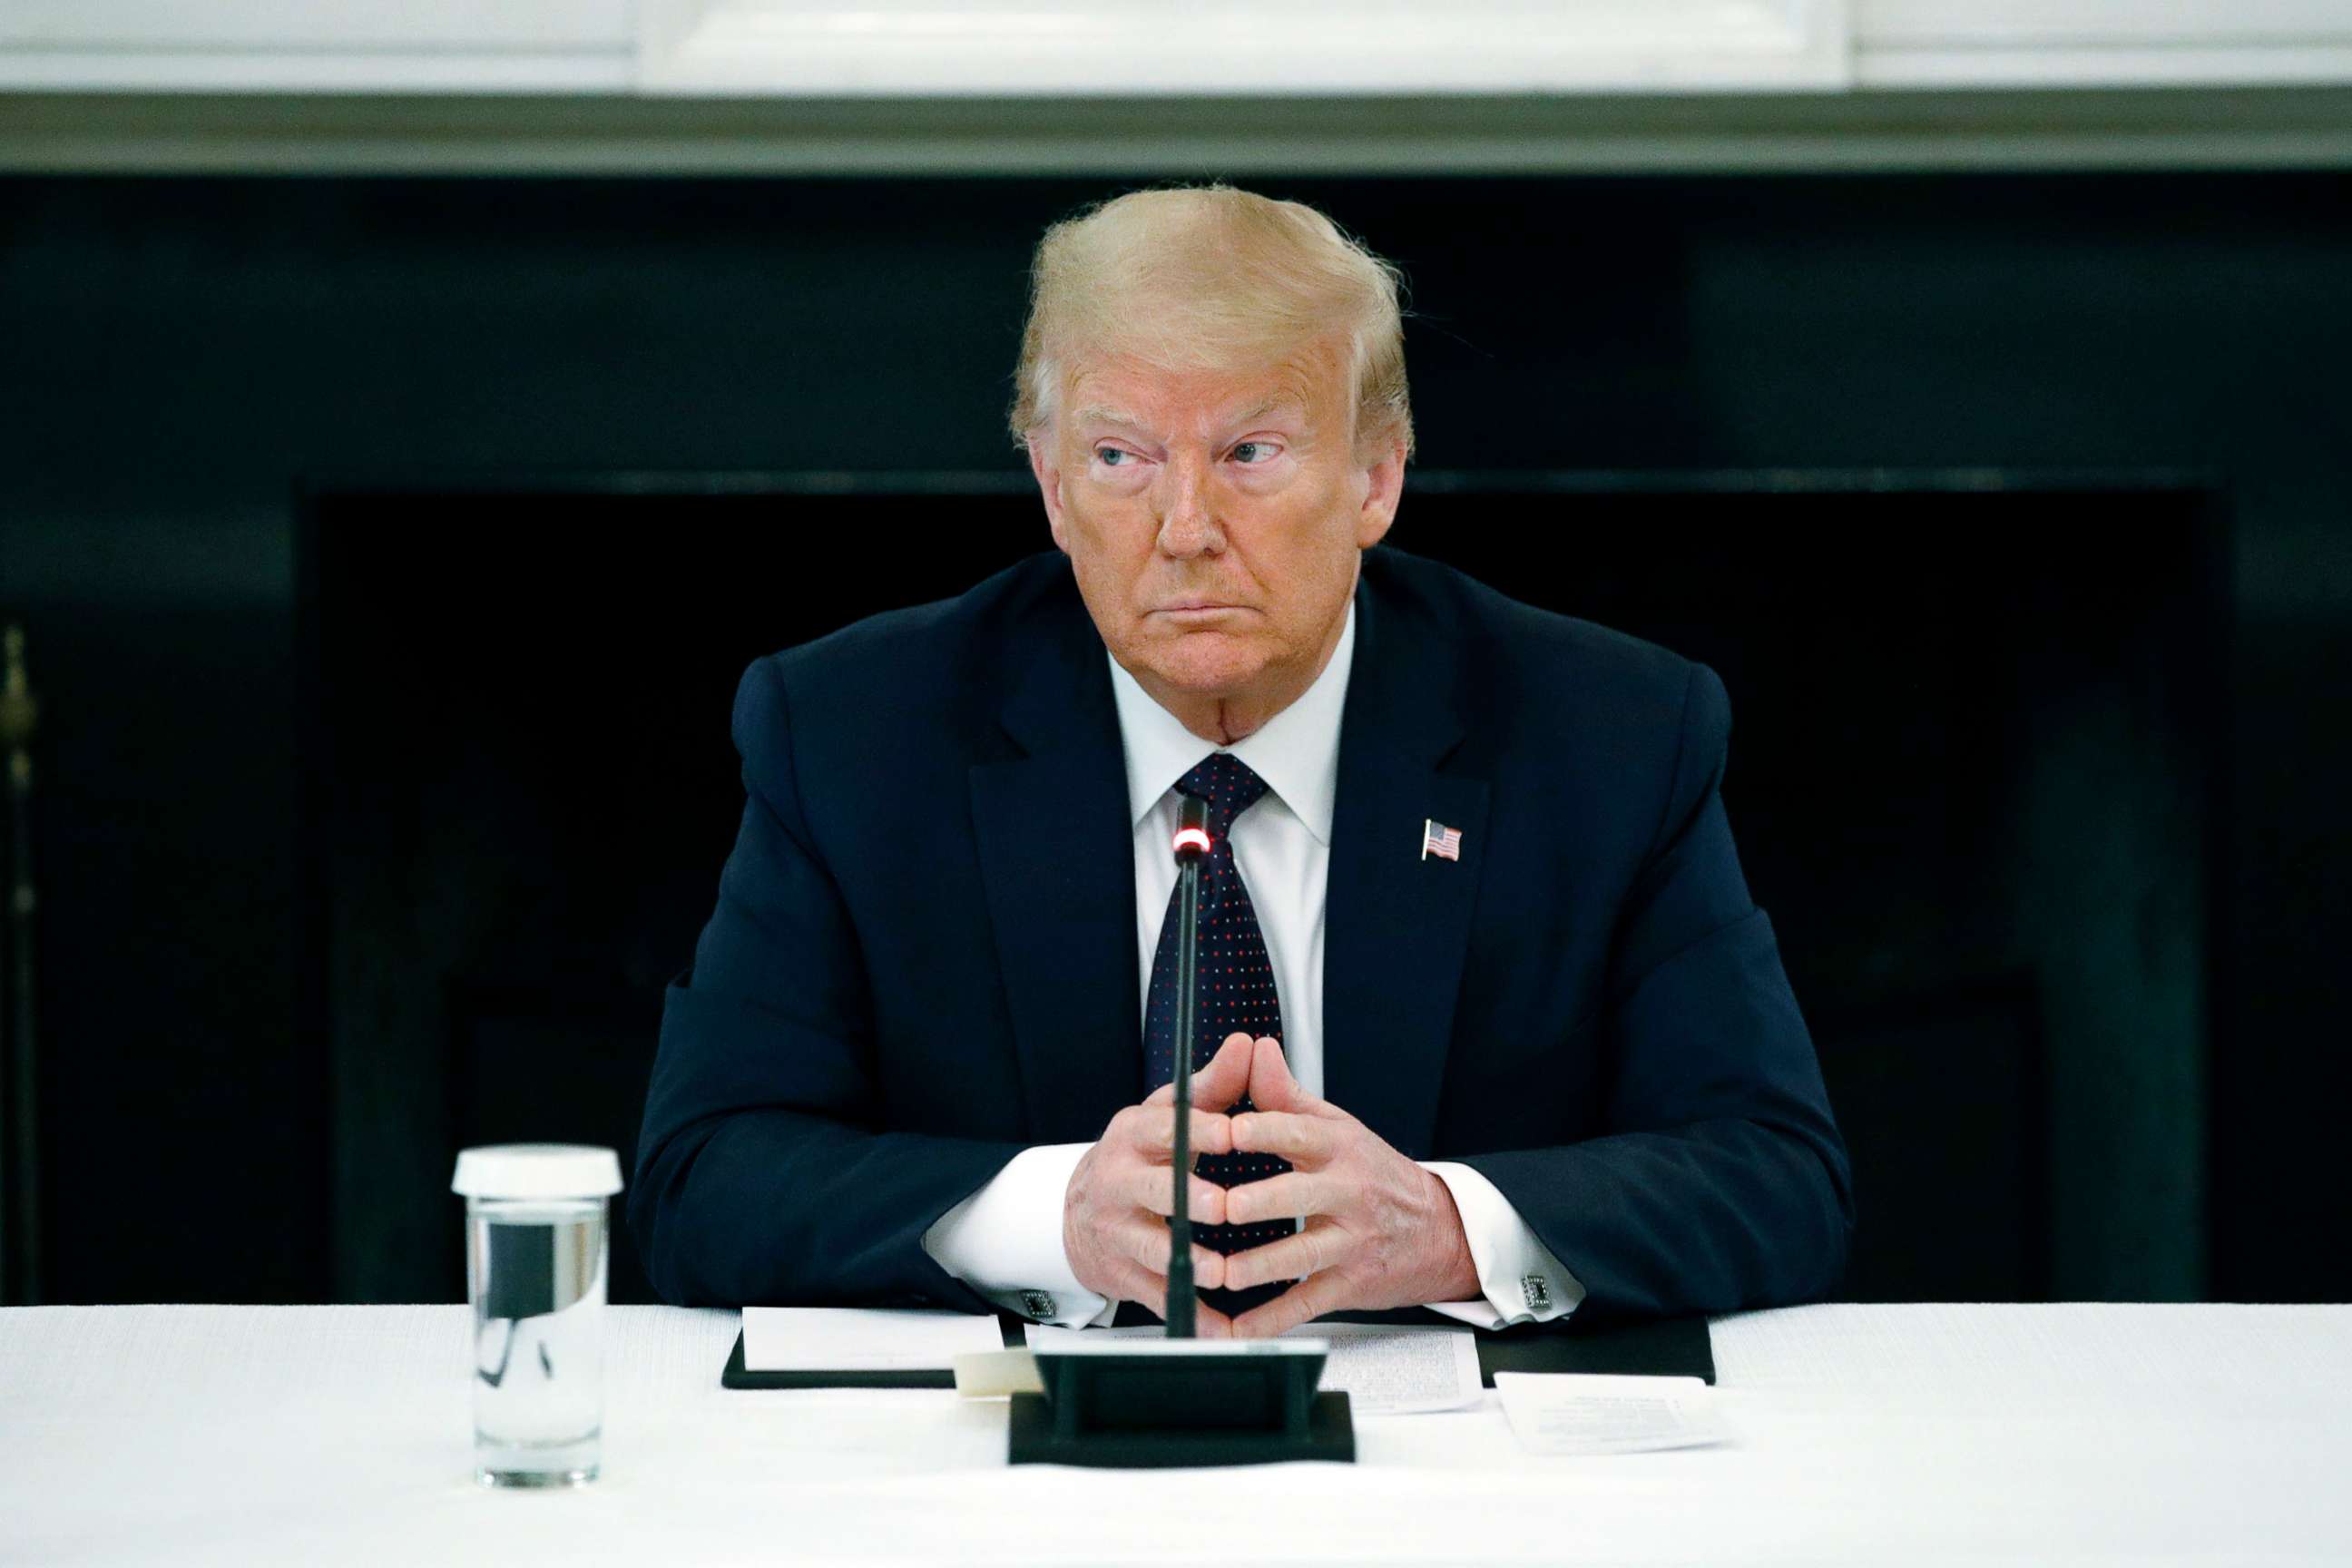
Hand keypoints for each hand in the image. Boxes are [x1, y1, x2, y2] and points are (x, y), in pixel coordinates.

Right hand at [1062, 1032, 1256, 1335]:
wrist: (1082, 1212)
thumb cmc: (1143, 1154)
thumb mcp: (1170, 1113)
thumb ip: (1214, 1085)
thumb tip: (1249, 1043)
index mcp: (1135, 1135)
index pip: (1166, 1128)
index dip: (1200, 1130)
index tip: (1232, 1133)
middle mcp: (1121, 1181)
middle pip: (1153, 1190)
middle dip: (1188, 1199)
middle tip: (1222, 1207)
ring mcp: (1120, 1230)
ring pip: (1152, 1248)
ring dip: (1186, 1261)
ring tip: (1218, 1271)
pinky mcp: (1126, 1273)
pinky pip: (1160, 1295)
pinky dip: (1191, 1314)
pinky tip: (1220, 1326)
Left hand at [1217, 1037, 1480, 1337]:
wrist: (1439, 1231)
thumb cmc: (1373, 1173)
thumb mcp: (1337, 1127)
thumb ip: (1287, 1094)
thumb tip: (1255, 1048)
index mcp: (1338, 1147)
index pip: (1299, 1132)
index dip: (1263, 1130)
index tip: (1227, 1130)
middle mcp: (1347, 1191)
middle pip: (1300, 1195)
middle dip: (1259, 1202)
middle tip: (1220, 1207)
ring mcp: (1351, 1241)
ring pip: (1302, 1255)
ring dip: (1259, 1266)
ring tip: (1220, 1273)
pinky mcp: (1351, 1284)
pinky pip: (1307, 1303)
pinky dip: (1271, 1320)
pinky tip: (1237, 1328)